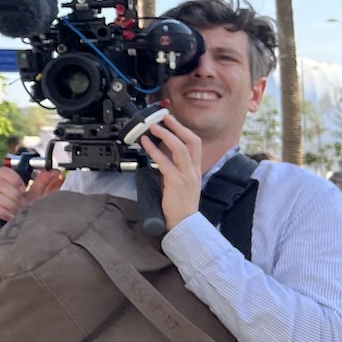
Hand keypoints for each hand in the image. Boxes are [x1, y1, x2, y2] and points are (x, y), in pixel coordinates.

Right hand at [0, 164, 63, 239]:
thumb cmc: (19, 215)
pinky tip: (8, 218)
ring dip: (7, 205)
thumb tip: (54, 171)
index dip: (15, 180)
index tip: (23, 190)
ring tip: (15, 214)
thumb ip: (41, 183)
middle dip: (13, 196)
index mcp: (1, 182)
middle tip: (20, 206)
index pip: (4, 171)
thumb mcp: (32, 198)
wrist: (9, 236)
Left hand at [140, 111, 202, 229]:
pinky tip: (146, 144)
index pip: (195, 145)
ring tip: (154, 127)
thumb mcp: (181, 184)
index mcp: (195, 170)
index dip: (184, 131)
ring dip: (166, 135)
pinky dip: (154, 151)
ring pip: (180, 149)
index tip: (173, 122)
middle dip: (178, 127)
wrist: (185, 224)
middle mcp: (193, 171)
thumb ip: (174, 170)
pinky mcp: (176, 182)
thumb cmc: (181, 207)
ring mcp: (186, 176)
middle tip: (165, 117)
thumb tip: (161, 158)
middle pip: (192, 142)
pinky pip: (165, 163)